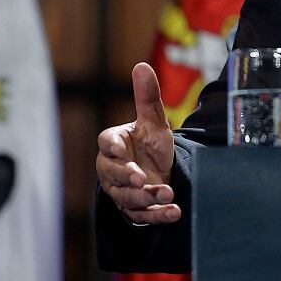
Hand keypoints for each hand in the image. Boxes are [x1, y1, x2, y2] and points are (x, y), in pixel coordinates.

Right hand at [96, 62, 179, 223]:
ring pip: (127, 197)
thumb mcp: (154, 121)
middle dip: (128, 177)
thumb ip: (147, 98)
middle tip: (142, 178)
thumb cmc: (151, 144)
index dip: (111, 147)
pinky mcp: (134, 208)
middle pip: (113, 174)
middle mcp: (112, 168)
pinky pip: (142, 214)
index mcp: (114, 143)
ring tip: (167, 194)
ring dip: (146, 198)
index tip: (121, 151)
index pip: (106, 143)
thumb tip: (141, 65)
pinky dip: (158, 215)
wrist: (161, 170)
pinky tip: (174, 212)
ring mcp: (122, 190)